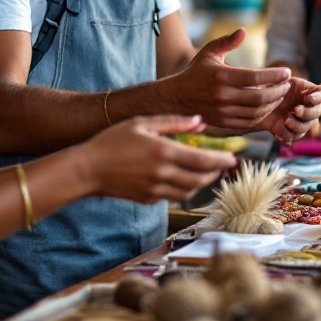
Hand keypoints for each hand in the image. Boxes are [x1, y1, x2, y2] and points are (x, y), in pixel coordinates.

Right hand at [82, 115, 236, 203]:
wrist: (87, 169)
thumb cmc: (112, 141)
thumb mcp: (142, 123)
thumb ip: (173, 122)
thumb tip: (199, 120)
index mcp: (163, 152)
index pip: (203, 160)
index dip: (221, 161)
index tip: (233, 159)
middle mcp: (162, 174)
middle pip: (200, 179)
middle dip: (214, 174)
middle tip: (222, 166)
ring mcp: (155, 190)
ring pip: (189, 192)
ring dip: (201, 184)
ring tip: (206, 173)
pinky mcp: (148, 199)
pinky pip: (173, 197)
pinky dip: (183, 189)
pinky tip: (182, 179)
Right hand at [165, 30, 291, 129]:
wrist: (177, 97)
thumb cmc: (196, 72)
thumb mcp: (208, 52)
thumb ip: (226, 41)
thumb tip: (243, 31)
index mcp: (221, 76)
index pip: (255, 77)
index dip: (275, 75)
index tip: (287, 72)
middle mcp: (223, 96)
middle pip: (260, 97)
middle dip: (279, 91)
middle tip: (287, 85)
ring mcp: (223, 112)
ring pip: (257, 111)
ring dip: (273, 103)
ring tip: (280, 94)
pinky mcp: (223, 123)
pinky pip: (249, 122)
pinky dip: (262, 115)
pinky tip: (268, 106)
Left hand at [261, 78, 320, 143]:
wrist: (260, 103)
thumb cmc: (272, 88)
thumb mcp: (278, 80)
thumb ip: (284, 80)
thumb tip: (286, 77)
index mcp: (309, 91)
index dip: (318, 97)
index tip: (308, 99)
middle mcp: (310, 107)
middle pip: (317, 112)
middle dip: (307, 113)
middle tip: (295, 110)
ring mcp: (302, 120)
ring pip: (307, 126)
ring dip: (298, 126)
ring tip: (286, 122)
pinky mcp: (292, 131)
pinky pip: (295, 136)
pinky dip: (289, 136)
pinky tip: (280, 133)